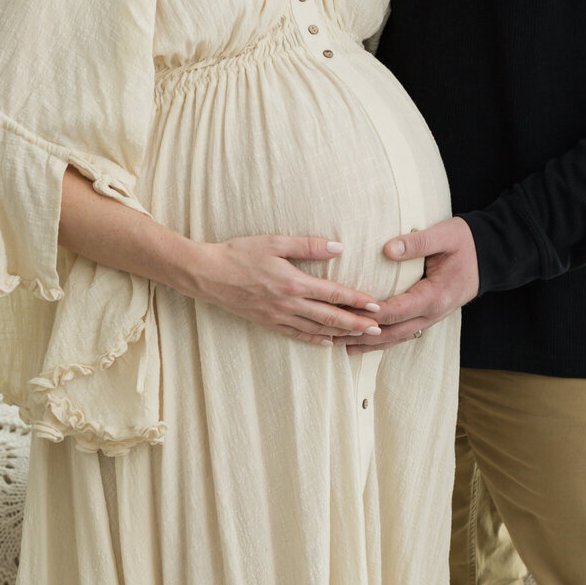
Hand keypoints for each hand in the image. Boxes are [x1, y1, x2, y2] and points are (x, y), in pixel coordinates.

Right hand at [188, 235, 384, 346]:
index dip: (356, 300)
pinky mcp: (267, 322)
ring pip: (316, 328)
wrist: (207, 274)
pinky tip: (327, 342)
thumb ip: (308, 245)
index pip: (333, 293)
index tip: (375, 306)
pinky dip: (314, 339)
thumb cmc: (239, 253)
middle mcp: (289, 303)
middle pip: (330, 316)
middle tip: (378, 329)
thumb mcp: (274, 242)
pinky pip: (296, 334)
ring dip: (340, 334)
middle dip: (356, 323)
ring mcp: (278, 316)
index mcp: (294, 282)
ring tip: (361, 338)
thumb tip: (337, 247)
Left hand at [349, 217, 478, 349]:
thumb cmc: (466, 242)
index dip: (370, 314)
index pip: (396, 310)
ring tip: (342, 347)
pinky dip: (383, 341)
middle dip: (363, 335)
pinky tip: (365, 343)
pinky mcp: (428, 316)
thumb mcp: (445, 236)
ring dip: (370, 344)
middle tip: (333, 336)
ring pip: (397, 338)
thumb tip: (387, 249)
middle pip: (392, 332)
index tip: (345, 313)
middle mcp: (433, 313)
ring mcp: (432, 318)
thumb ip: (417, 242)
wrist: (490, 255)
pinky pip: (403, 334)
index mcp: (435, 295)